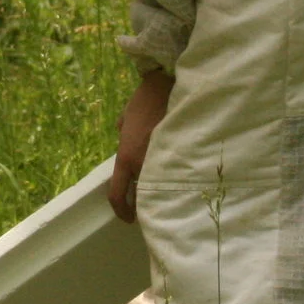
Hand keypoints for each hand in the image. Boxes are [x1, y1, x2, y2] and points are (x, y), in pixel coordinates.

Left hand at [109, 68, 171, 223]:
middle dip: (147, 204)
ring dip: (164, 192)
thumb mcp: (125, 117)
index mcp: (126, 157)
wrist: (168, 85)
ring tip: (170, 192)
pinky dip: (179, 180)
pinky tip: (185, 179)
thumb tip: (124, 136)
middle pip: (143, 198)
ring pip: (162, 188)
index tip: (127, 218)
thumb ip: (122, 133)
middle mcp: (143, 165)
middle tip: (153, 206)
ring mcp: (163, 162)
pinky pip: (178, 176)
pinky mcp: (182, 157)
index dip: (121, 210)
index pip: (117, 194)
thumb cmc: (144, 99)